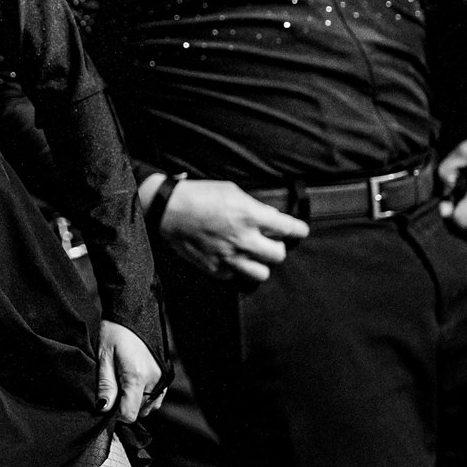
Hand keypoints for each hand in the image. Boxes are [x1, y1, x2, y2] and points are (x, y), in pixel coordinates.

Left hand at [96, 320, 163, 421]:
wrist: (134, 312)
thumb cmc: (115, 332)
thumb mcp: (104, 358)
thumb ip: (106, 386)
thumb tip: (103, 409)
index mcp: (137, 377)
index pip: (130, 414)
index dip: (115, 413)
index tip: (106, 402)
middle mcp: (155, 380)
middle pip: (139, 411)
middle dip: (124, 406)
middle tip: (113, 388)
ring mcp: (163, 378)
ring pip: (149, 406)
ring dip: (136, 401)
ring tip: (122, 382)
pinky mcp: (167, 375)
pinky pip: (157, 397)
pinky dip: (145, 395)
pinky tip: (133, 382)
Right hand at [158, 179, 308, 282]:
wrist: (167, 209)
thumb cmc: (197, 195)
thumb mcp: (231, 190)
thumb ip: (253, 206)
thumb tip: (267, 216)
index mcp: (251, 216)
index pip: (290, 229)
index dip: (299, 230)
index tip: (299, 231)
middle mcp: (244, 239)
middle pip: (278, 255)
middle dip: (276, 246)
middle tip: (268, 240)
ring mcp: (229, 257)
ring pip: (261, 273)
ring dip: (259, 263)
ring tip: (251, 254)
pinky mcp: (214, 267)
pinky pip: (234, 276)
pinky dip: (233, 268)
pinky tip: (227, 257)